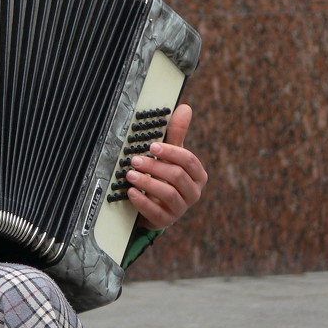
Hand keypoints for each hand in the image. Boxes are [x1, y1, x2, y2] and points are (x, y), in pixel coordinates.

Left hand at [125, 103, 207, 229]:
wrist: (155, 203)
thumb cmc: (164, 174)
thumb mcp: (170, 154)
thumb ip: (177, 132)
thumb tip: (185, 107)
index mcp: (197, 175)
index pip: (189, 161)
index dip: (171, 152)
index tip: (152, 146)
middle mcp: (193, 192)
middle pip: (177, 176)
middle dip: (154, 166)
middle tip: (134, 160)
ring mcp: (180, 208)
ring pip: (168, 194)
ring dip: (147, 183)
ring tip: (129, 175)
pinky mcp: (166, 220)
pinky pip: (156, 212)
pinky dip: (142, 202)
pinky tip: (131, 192)